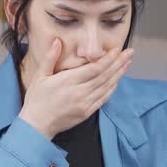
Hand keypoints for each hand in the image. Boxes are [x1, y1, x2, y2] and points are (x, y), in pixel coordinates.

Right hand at [17, 37, 132, 138]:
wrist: (36, 125)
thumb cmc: (36, 100)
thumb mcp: (39, 76)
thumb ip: (50, 57)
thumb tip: (57, 41)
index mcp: (68, 81)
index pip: (94, 68)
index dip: (108, 58)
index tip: (117, 49)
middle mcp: (79, 92)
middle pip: (104, 75)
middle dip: (119, 63)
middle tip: (130, 52)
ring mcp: (84, 103)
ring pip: (106, 86)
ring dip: (118, 74)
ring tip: (127, 63)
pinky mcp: (86, 112)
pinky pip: (103, 99)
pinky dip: (112, 88)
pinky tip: (118, 80)